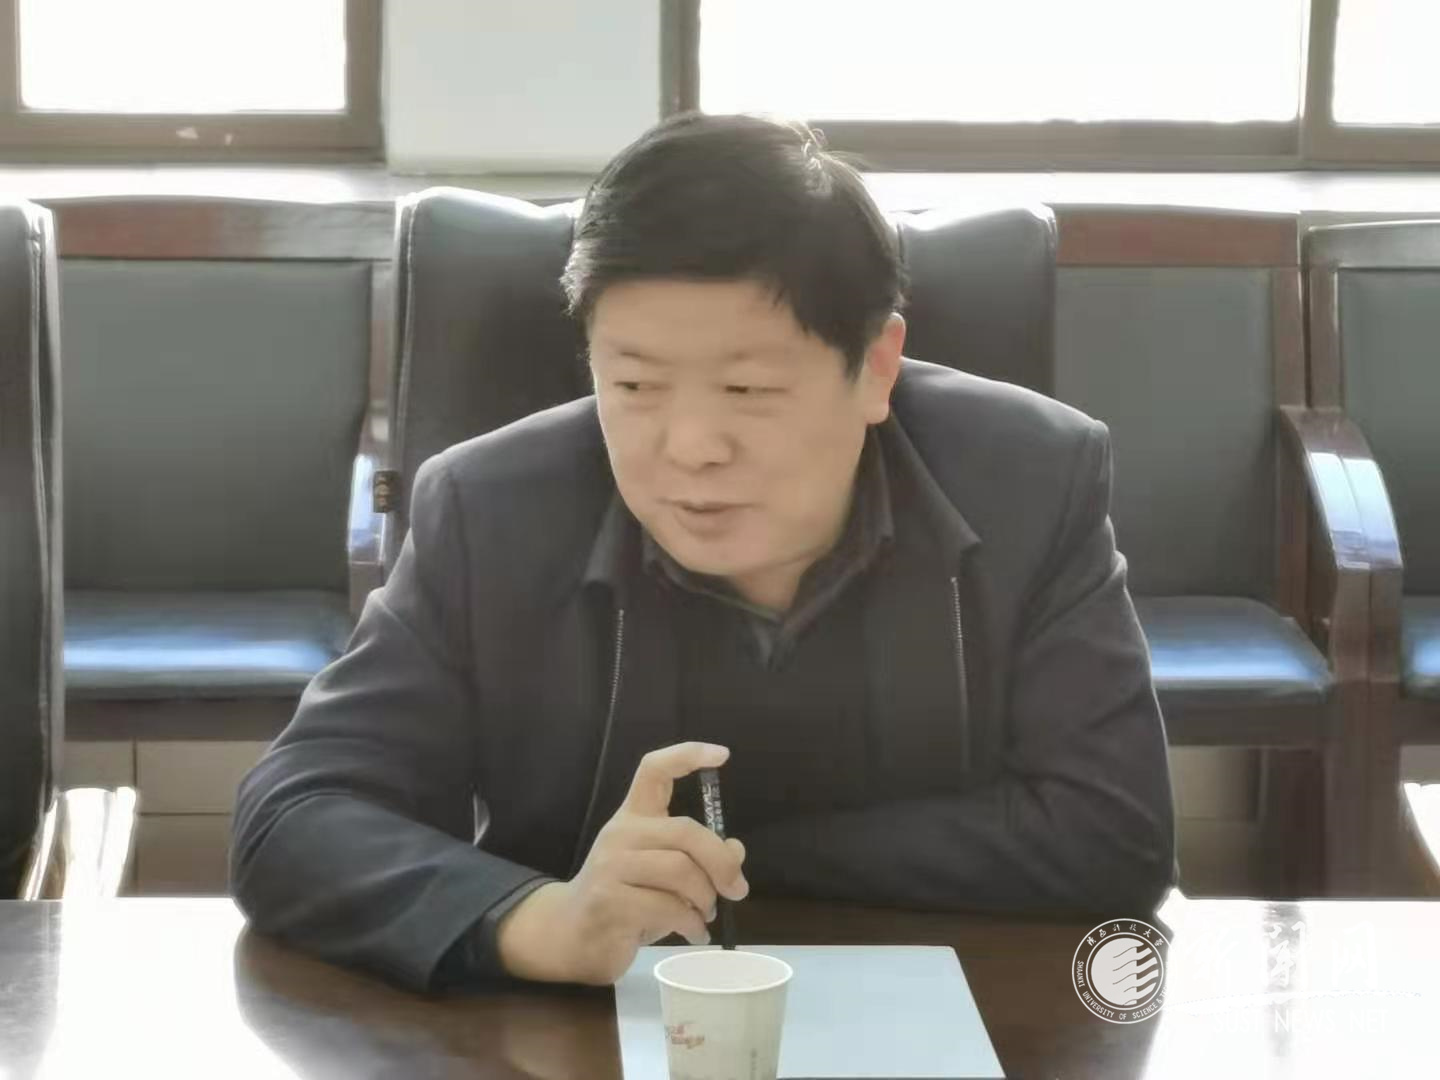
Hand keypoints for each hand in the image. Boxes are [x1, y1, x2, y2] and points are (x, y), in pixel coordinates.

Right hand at [496, 742, 747, 984]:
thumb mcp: (667, 876)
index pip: (654, 770)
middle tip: (737, 889)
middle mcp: (621, 833)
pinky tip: (696, 933)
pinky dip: (692, 923)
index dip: (688, 756)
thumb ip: (700, 858)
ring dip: (706, 898)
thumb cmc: (627, 900)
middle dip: (720, 862)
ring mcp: (611, 865)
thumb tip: (736, 850)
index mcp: (633, 817)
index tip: (723, 754)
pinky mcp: (609, 899)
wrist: (574, 936)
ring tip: (707, 915)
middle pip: (684, 830)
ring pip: (680, 870)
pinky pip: (668, 907)